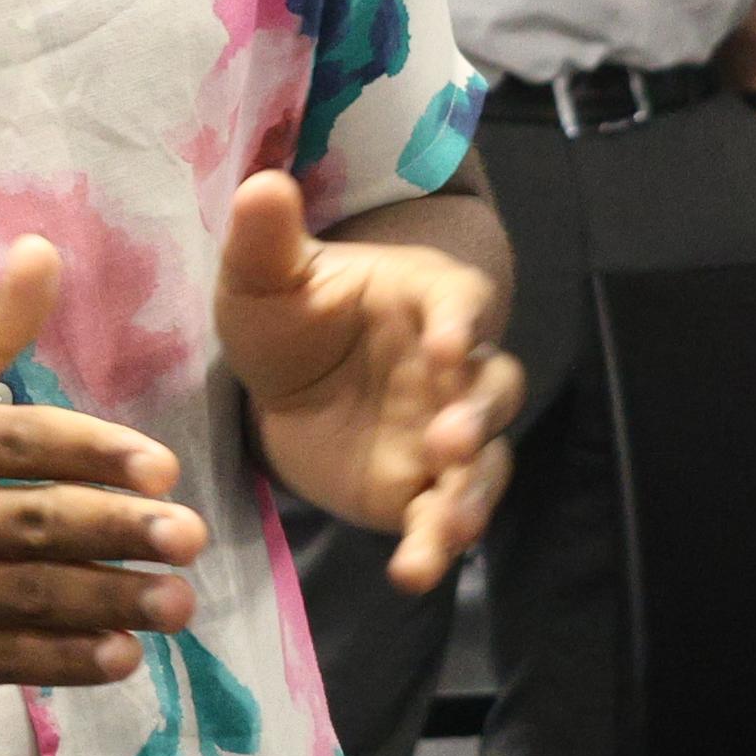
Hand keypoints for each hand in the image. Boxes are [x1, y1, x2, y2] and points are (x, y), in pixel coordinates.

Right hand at [0, 239, 210, 699]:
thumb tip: (45, 249)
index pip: (13, 440)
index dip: (92, 452)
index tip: (163, 466)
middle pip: (29, 522)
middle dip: (116, 530)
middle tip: (190, 535)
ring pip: (27, 598)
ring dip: (111, 601)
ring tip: (180, 599)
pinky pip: (8, 661)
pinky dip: (68, 661)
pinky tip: (124, 654)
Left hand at [214, 174, 521, 592]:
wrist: (284, 381)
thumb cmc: (291, 314)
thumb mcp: (264, 276)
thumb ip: (267, 237)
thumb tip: (263, 183)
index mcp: (428, 301)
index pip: (462, 304)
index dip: (461, 323)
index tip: (445, 344)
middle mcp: (452, 370)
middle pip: (492, 388)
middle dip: (477, 414)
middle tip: (446, 438)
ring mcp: (445, 434)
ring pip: (485, 463)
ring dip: (474, 493)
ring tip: (450, 527)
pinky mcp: (422, 489)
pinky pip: (443, 518)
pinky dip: (436, 545)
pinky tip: (414, 572)